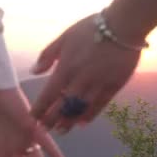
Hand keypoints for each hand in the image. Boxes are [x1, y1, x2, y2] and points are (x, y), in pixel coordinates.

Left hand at [30, 14, 141, 132]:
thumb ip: (48, 55)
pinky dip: (89, 115)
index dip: (40, 109)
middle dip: (52, 120)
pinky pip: (99, 106)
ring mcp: (98, 85)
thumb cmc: (91, 28)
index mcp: (66, 68)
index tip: (33, 118)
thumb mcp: (65, 37)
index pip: (49, 95)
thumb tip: (34, 71)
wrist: (123, 26)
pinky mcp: (113, 86)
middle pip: (63, 107)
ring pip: (80, 109)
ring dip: (69, 121)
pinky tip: (82, 122)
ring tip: (62, 130)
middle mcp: (80, 80)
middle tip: (45, 128)